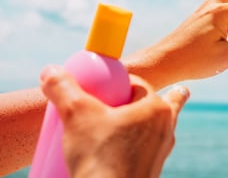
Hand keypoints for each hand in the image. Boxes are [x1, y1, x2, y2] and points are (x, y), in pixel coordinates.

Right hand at [40, 65, 188, 177]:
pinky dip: (142, 143)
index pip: (137, 84)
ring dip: (150, 120)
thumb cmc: (100, 158)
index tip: (104, 87)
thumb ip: (63, 89)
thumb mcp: (76, 115)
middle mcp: (165, 128)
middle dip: (150, 97)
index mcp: (156, 108)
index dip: (119, 82)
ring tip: (153, 115)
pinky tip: (132, 148)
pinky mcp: (152, 169)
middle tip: (136, 97)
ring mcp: (161, 150)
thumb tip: (51, 71)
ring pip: (157, 126)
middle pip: (156, 103)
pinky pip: (150, 148)